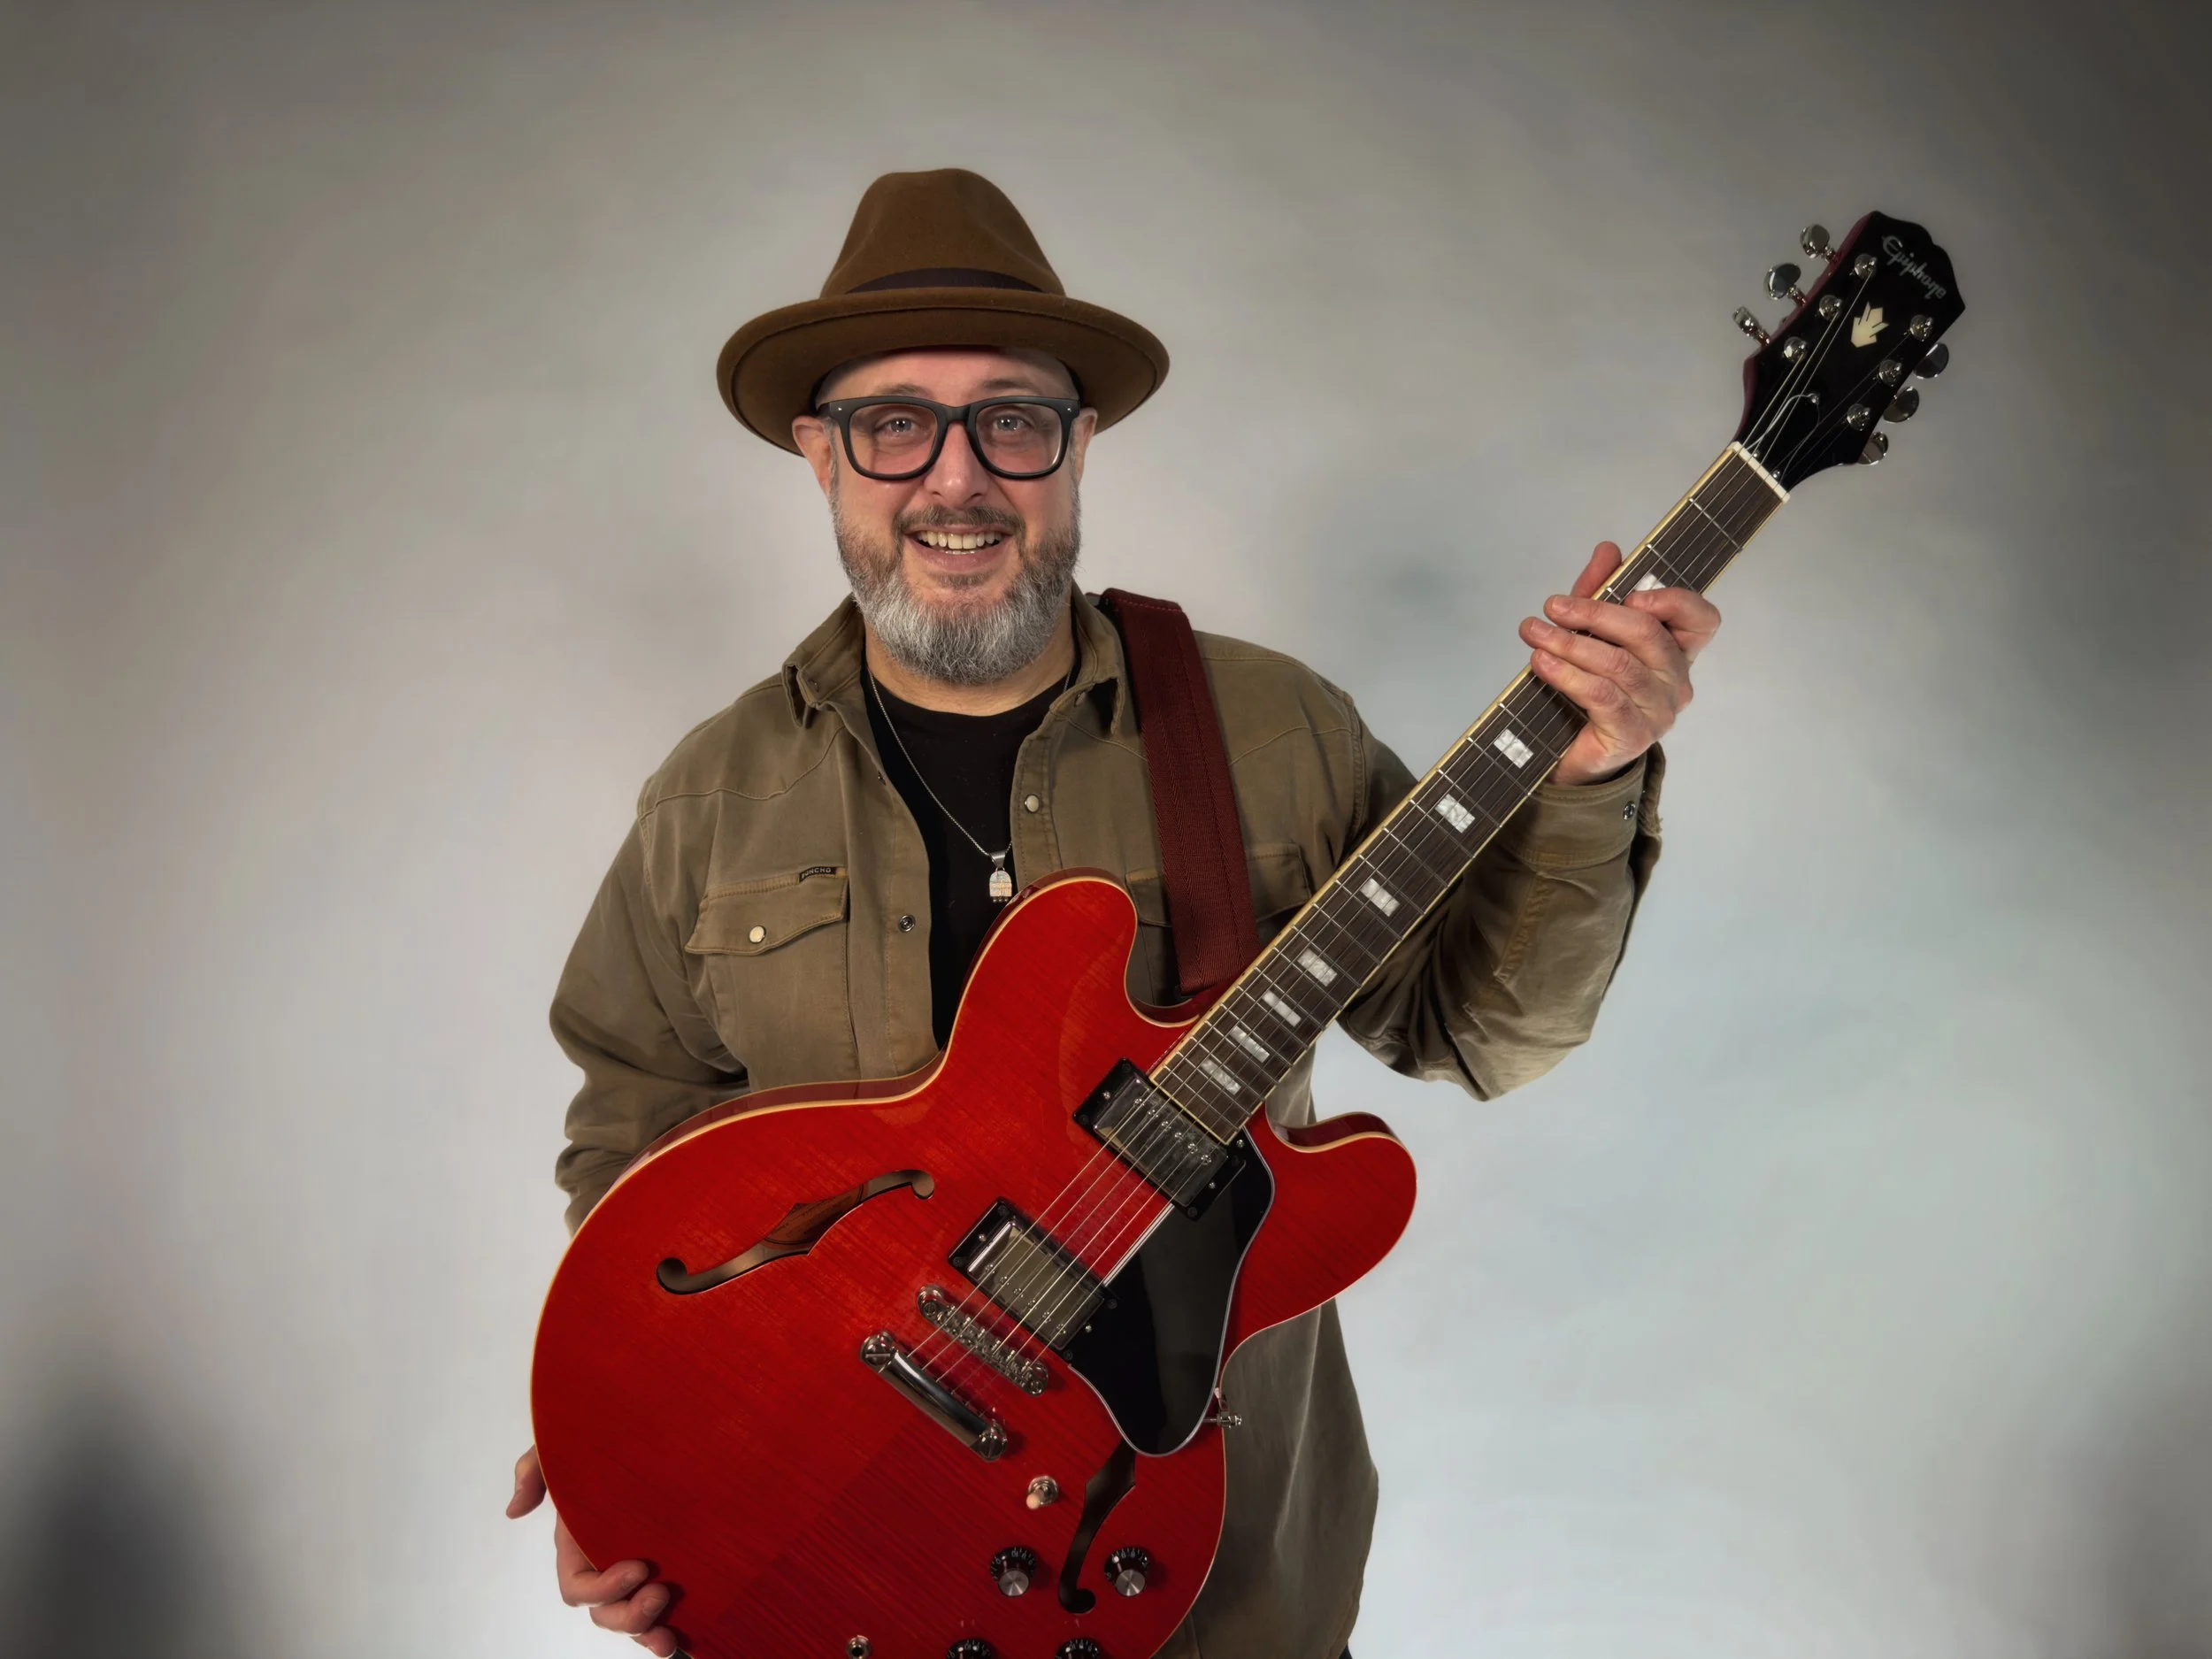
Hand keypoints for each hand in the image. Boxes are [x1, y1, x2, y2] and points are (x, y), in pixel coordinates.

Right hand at [508, 1445, 681, 1655]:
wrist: (653, 1418)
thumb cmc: (600, 1434)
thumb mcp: (562, 1445)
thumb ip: (535, 1471)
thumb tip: (514, 1511)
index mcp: (579, 1545)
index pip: (579, 1588)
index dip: (604, 1590)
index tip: (638, 1567)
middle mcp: (607, 1563)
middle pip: (606, 1614)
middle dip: (628, 1618)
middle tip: (660, 1595)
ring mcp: (640, 1566)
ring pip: (633, 1619)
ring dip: (648, 1632)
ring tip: (672, 1634)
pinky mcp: (672, 1564)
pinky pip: (667, 1608)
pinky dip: (674, 1627)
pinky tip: (689, 1634)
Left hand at [1519, 541, 1721, 785]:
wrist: (1572, 757)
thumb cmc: (1587, 691)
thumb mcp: (1591, 634)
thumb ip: (1600, 592)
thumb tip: (1607, 550)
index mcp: (1677, 652)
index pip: (1702, 619)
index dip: (1674, 601)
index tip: (1631, 593)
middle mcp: (1676, 681)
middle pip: (1647, 633)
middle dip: (1595, 613)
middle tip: (1553, 606)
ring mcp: (1658, 711)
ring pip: (1618, 664)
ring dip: (1570, 643)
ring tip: (1534, 633)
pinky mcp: (1633, 736)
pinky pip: (1603, 696)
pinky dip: (1568, 675)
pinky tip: (1542, 663)